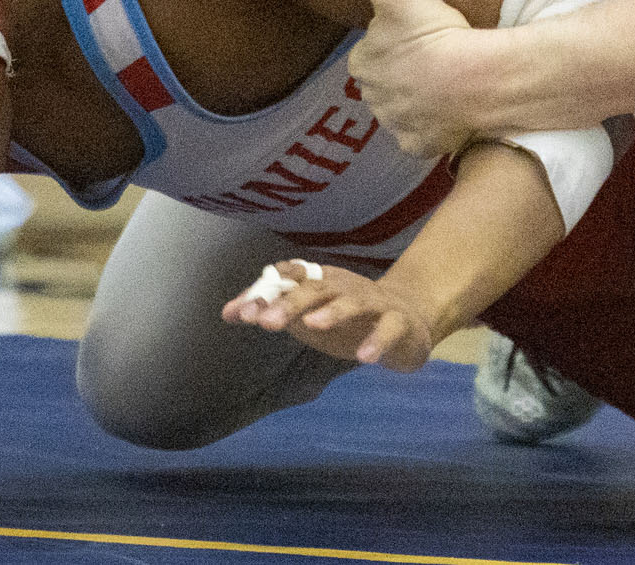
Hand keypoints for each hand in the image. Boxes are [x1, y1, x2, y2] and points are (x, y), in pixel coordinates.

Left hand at [222, 259, 435, 371]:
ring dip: (332, 311)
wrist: (407, 320)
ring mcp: (374, 302)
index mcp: (321, 281)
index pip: (290, 277)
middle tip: (267, 323)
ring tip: (312, 325)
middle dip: (291, 303)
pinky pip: (388, 329)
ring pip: (352, 301)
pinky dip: (377, 341)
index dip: (265, 291)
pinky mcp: (398, 322)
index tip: (240, 312)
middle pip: (316, 288)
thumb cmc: (346, 318)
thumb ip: (271, 312)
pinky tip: (364, 357)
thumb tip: (227, 312)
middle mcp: (345, 286)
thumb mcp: (305, 315)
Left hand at [345, 0, 483, 156]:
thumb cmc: (433, 34)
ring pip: (403, 110)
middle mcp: (372, 99)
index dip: (392, 43)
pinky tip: (451, 111)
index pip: (371, 52)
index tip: (415, 36)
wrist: (473, 81)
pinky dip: (435, 126)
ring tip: (445, 83)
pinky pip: (423, 136)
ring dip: (418, 100)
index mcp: (362, 65)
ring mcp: (396, 126)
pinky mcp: (420, 146)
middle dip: (402, 74)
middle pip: (385, 82)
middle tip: (432, 59)